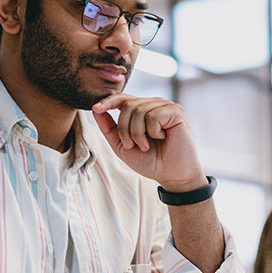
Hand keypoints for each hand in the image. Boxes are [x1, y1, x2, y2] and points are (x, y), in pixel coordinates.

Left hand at [92, 94, 206, 190]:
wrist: (171, 175)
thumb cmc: (150, 161)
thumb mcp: (122, 146)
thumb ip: (109, 128)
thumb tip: (95, 109)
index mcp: (141, 110)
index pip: (121, 98)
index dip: (107, 101)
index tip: (95, 108)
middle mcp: (153, 104)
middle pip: (127, 105)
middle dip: (124, 129)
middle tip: (132, 145)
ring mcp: (165, 106)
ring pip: (138, 110)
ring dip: (137, 133)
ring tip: (147, 145)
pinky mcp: (176, 111)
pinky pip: (153, 116)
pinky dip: (152, 132)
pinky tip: (162, 138)